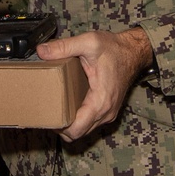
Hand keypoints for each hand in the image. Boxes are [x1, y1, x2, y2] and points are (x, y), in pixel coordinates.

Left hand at [37, 27, 153, 141]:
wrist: (133, 51)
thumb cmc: (114, 48)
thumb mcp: (88, 42)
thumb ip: (64, 47)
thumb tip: (41, 51)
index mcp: (101, 100)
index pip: (76, 129)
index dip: (58, 127)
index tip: (46, 114)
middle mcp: (106, 112)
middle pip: (78, 133)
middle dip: (60, 126)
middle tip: (46, 109)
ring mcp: (108, 112)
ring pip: (84, 129)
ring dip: (69, 123)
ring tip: (54, 106)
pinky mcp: (107, 109)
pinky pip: (90, 122)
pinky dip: (77, 117)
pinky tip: (67, 102)